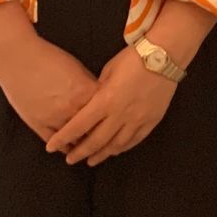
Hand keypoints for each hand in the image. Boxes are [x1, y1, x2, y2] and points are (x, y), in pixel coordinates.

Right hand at [0, 3, 99, 140]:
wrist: (17, 58)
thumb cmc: (47, 58)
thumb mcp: (77, 68)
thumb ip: (90, 86)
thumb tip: (100, 99)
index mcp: (85, 92)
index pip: (107, 111)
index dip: (112, 117)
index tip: (117, 122)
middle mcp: (72, 108)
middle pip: (94, 129)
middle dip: (101, 133)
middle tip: (107, 138)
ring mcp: (54, 118)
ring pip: (76, 139)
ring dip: (84, 144)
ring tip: (90, 147)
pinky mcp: (38, 124)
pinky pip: (56, 142)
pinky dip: (65, 147)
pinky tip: (70, 148)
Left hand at [45, 46, 176, 166]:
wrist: (165, 55)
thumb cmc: (133, 58)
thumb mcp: (108, 71)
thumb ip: (98, 92)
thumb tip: (92, 105)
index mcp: (105, 100)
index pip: (78, 126)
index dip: (62, 138)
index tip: (51, 147)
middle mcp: (120, 114)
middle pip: (95, 141)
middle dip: (80, 153)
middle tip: (70, 160)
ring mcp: (138, 119)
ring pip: (116, 145)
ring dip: (101, 155)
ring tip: (91, 161)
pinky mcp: (152, 120)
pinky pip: (135, 140)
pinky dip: (122, 148)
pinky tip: (114, 151)